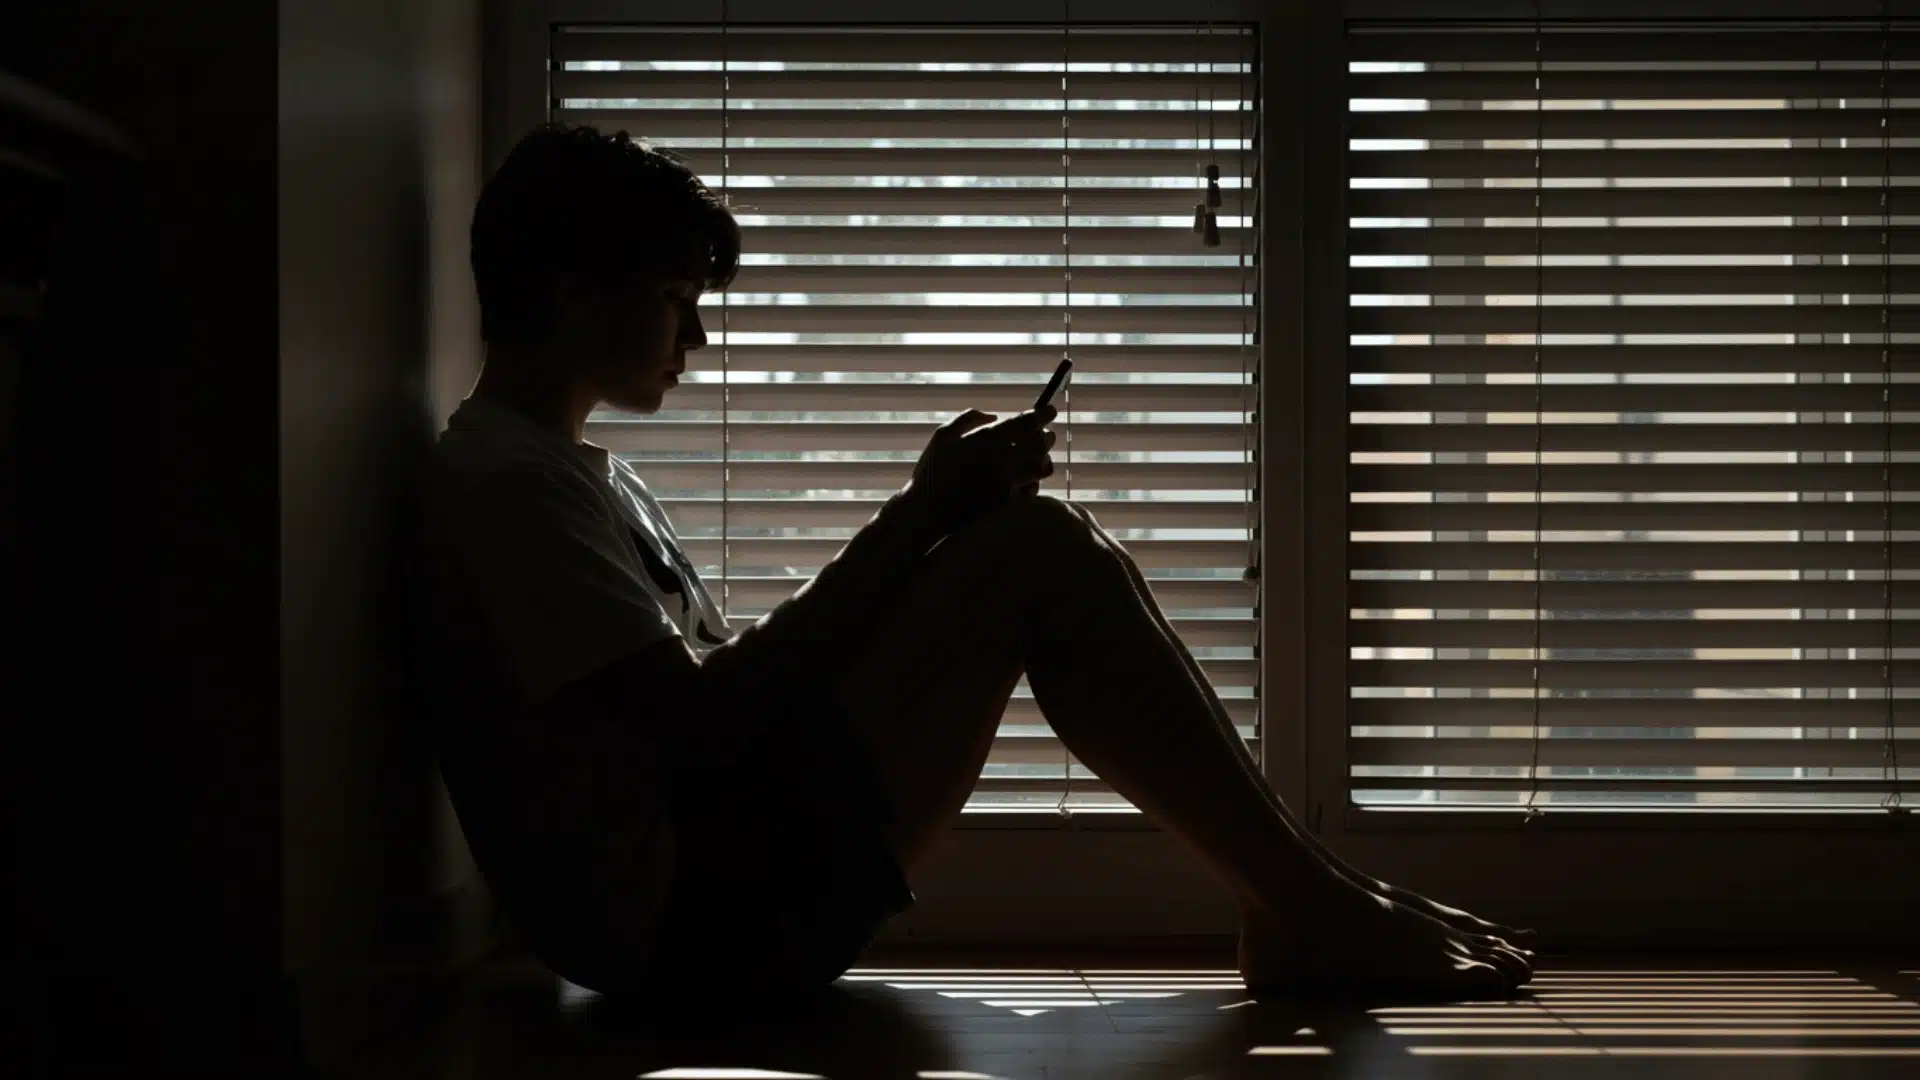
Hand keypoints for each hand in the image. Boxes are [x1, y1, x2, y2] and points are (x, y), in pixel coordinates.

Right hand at [903, 406, 1056, 533]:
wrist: (926, 513)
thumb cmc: (932, 472)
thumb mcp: (943, 435)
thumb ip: (969, 419)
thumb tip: (995, 417)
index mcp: (986, 439)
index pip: (1027, 421)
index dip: (1044, 413)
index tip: (1050, 410)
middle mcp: (1001, 459)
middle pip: (1041, 443)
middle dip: (1046, 437)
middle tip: (1045, 435)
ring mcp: (1007, 483)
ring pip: (1042, 468)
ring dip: (1043, 460)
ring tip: (1037, 459)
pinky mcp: (1008, 503)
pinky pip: (1032, 490)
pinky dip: (1033, 483)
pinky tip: (1024, 481)